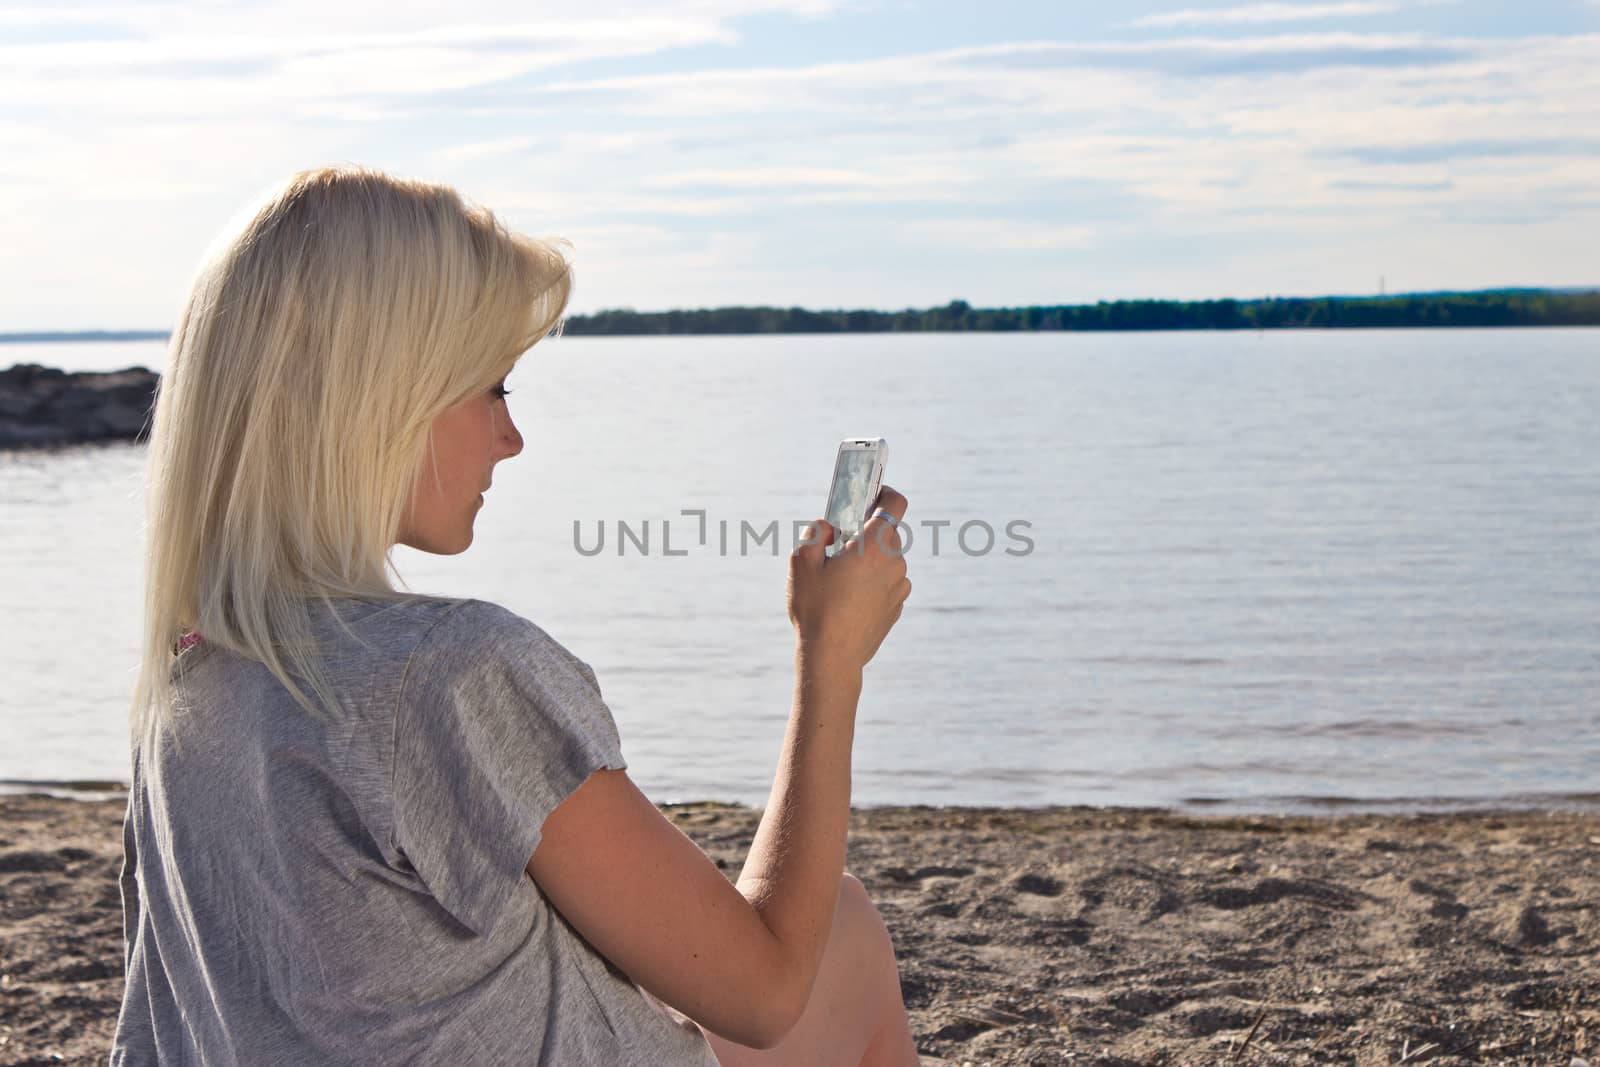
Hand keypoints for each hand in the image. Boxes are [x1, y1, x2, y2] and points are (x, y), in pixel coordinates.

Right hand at [787, 485, 911, 670]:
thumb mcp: (800, 563)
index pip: (895, 504)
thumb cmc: (816, 609)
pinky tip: (849, 599)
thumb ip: (814, 534)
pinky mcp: (897, 606)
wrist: (832, 658)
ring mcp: (899, 586)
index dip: (885, 493)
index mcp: (874, 546)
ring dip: (869, 560)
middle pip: (887, 533)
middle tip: (840, 546)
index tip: (871, 495)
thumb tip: (828, 528)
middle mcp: (895, 563)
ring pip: (887, 559)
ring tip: (840, 579)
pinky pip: (887, 582)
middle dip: (866, 534)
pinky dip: (873, 582)